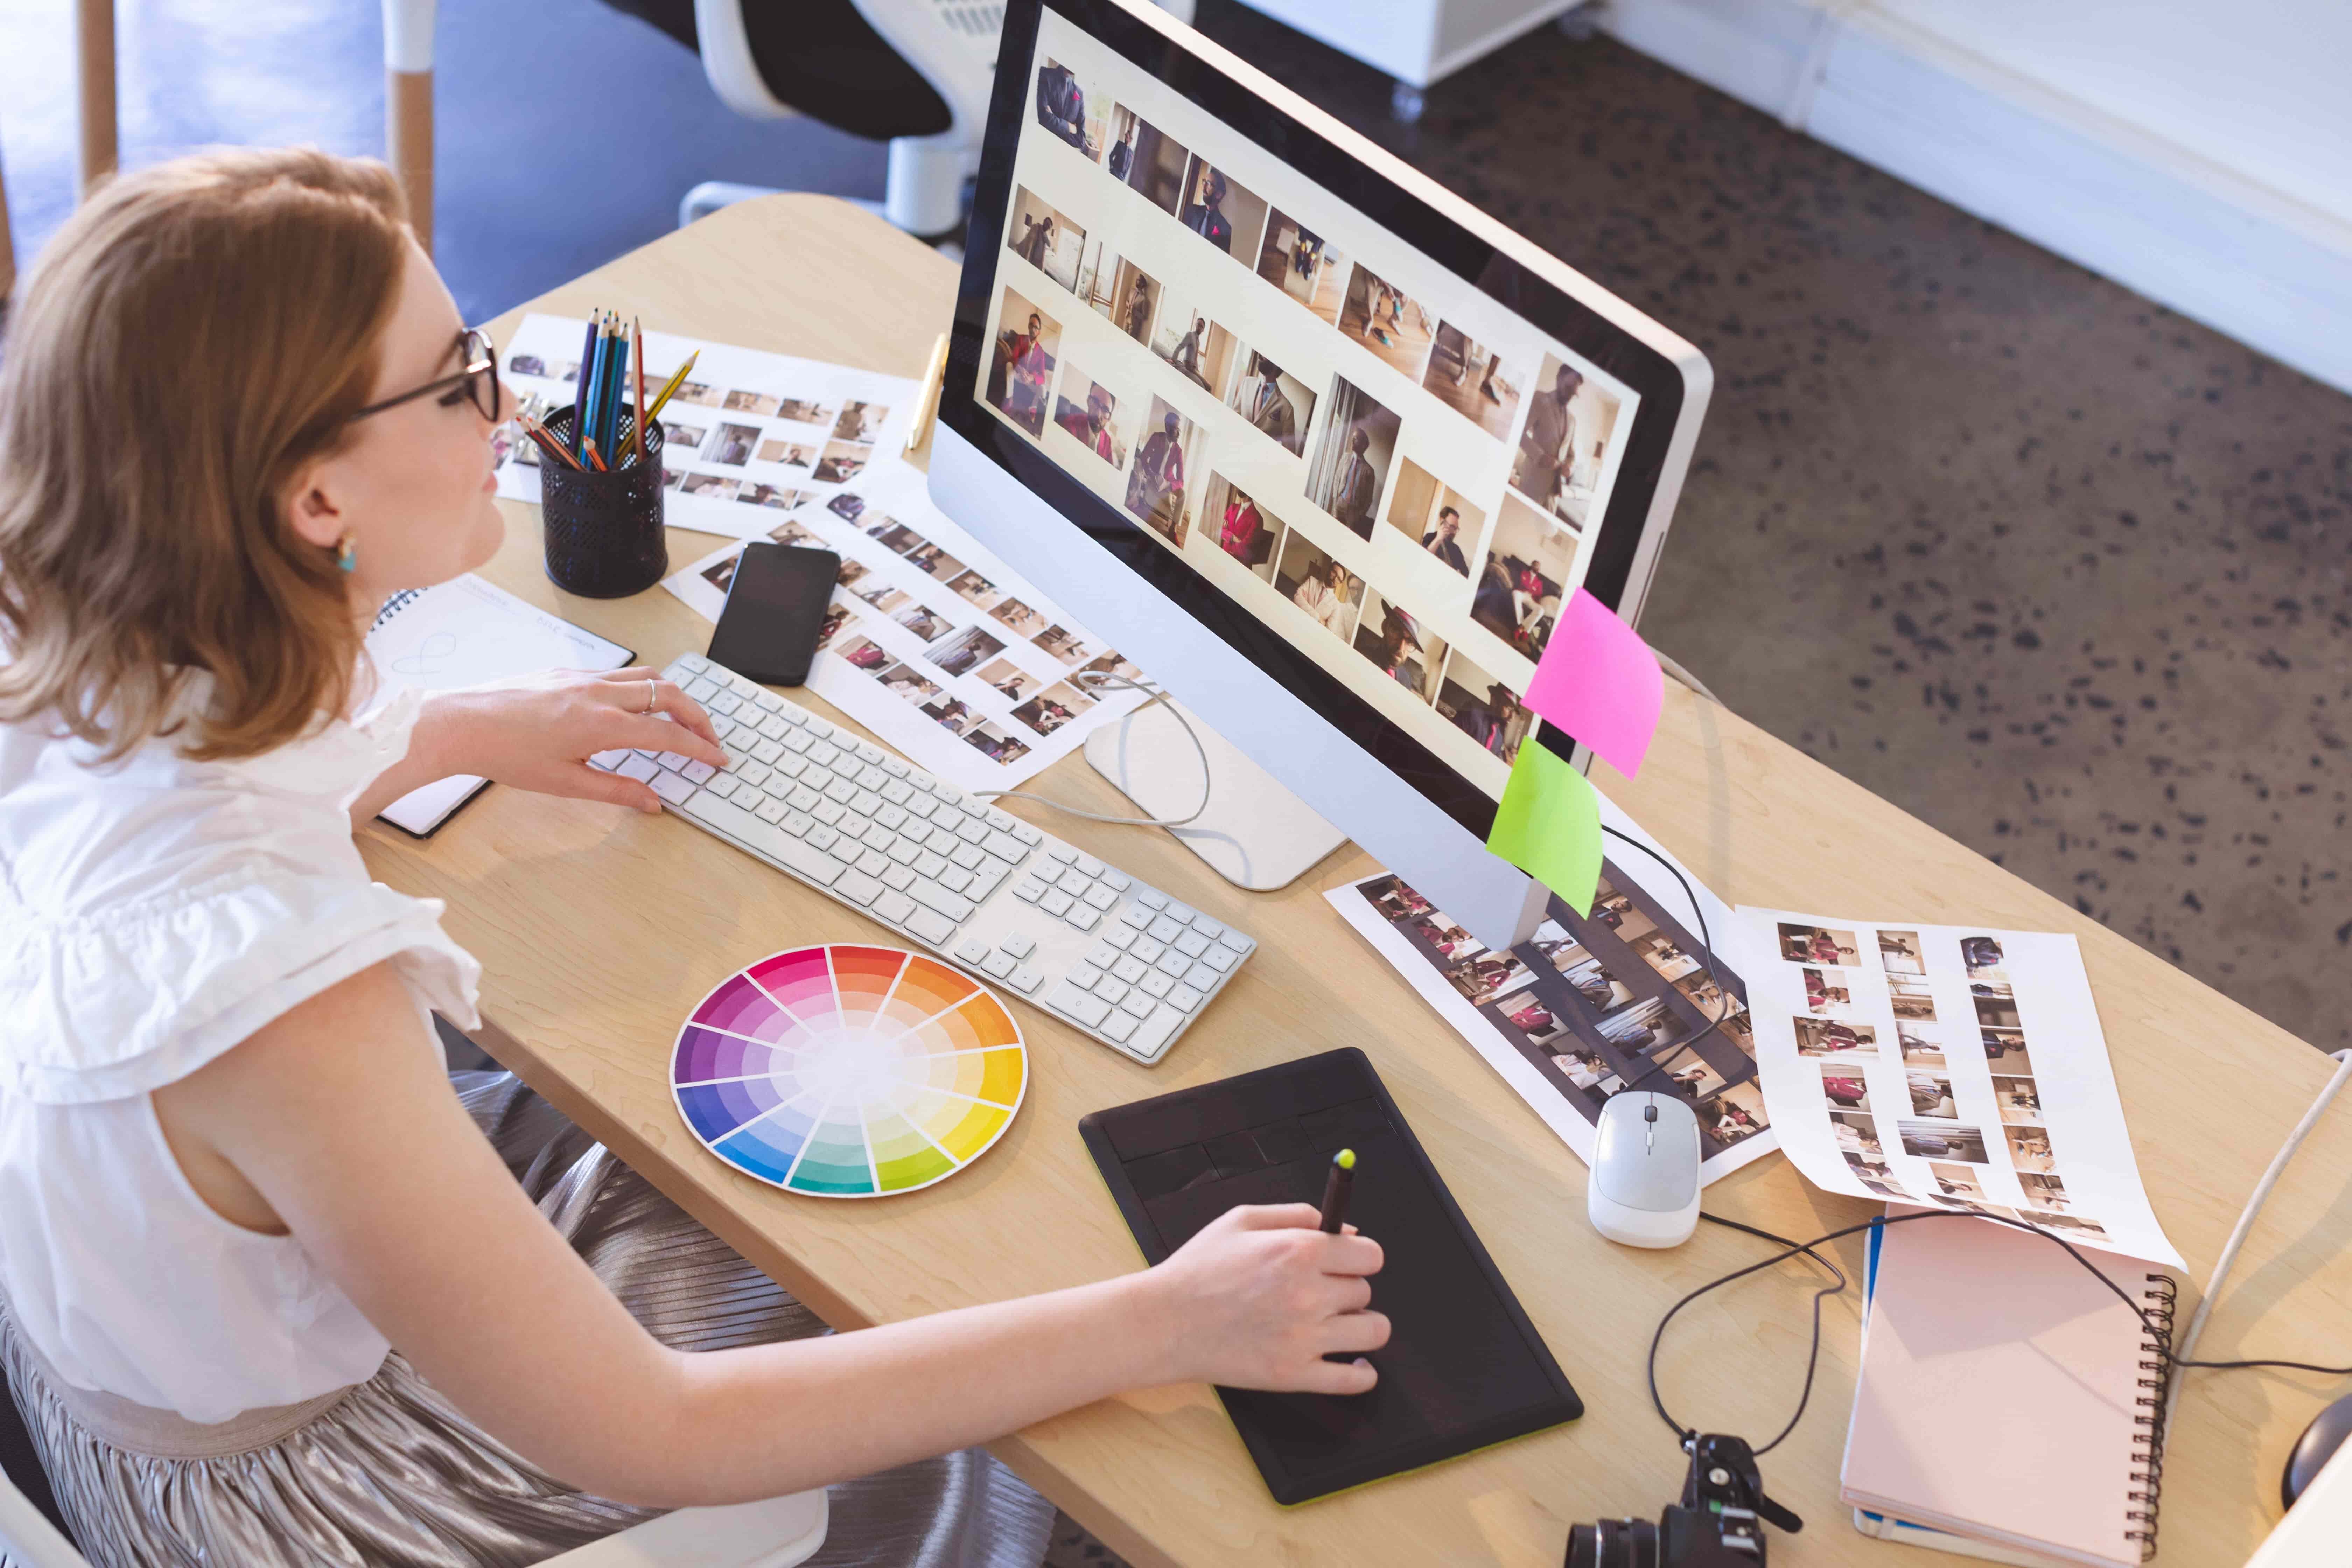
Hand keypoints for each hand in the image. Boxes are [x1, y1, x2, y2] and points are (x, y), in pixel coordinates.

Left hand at [421, 667, 726, 813]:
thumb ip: (616, 791)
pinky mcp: (567, 672)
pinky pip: (618, 672)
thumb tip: (652, 803)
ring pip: (646, 676)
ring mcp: (583, 677)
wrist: (461, 724)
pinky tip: (634, 707)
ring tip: (682, 718)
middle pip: (668, 694)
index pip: (668, 733)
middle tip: (709, 738)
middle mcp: (599, 693)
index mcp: (602, 724)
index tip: (717, 758)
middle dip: (697, 716)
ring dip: (673, 696)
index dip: (699, 748)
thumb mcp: (566, 783)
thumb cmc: (506, 754)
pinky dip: (641, 687)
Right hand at [1141, 1203, 1387, 1394]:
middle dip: (1347, 1287)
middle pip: (1365, 1291)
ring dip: (1360, 1325)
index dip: (1359, 1256)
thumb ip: (1299, 1214)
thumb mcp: (1243, 1220)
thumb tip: (1348, 1229)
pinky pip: (1354, 1380)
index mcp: (1298, 1250)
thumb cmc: (1198, 1270)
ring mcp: (1303, 1338)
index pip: (1370, 1255)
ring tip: (1337, 1323)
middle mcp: (1308, 1294)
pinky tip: (1355, 1365)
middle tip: (1320, 1291)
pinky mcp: (1294, 1375)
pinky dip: (1362, 1374)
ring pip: (1373, 1331)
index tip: (1348, 1261)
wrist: (1164, 1322)